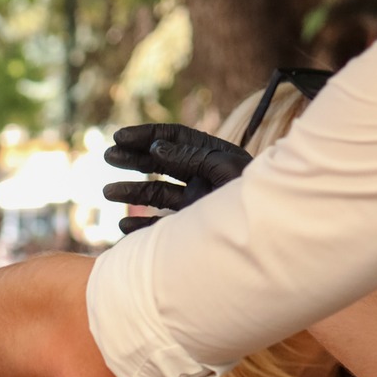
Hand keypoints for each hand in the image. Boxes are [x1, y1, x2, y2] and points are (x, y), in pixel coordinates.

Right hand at [102, 124, 252, 232]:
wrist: (268, 241)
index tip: (120, 137)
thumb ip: (189, 158)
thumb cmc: (252, 200)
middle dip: (134, 159)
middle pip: (161, 163)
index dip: (146, 135)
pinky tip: (124, 227)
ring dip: (132, 192)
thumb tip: (155, 150)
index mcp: (214, 156)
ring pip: (157, 194)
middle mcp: (203, 178)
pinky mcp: (193, 229)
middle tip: (108, 156)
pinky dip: (141, 227)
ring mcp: (197, 203)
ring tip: (107, 192)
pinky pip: (161, 227)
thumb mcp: (223, 170)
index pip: (175, 139)